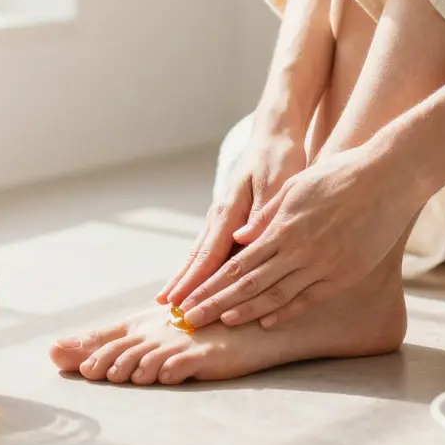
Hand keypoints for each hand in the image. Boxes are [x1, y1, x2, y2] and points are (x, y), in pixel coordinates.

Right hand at [158, 127, 307, 305]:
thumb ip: (262, 214)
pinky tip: (191, 277)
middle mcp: (221, 214)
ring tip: (169, 298)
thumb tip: (244, 239)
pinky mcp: (229, 217)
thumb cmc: (279, 158)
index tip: (181, 301)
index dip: (196, 280)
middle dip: (182, 283)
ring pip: (200, 252)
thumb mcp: (277, 182)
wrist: (273, 136)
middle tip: (166, 308)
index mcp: (231, 209)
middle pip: (198, 256)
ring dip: (185, 276)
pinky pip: (210, 246)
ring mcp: (222, 216)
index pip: (210, 253)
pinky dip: (198, 265)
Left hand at [178, 143, 423, 328]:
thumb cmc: (340, 175)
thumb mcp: (296, 186)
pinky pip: (310, 298)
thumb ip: (267, 215)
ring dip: (247, 312)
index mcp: (282, 227)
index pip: (236, 264)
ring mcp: (323, 264)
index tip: (189, 300)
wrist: (389, 178)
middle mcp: (298, 250)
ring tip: (222, 324)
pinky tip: (267, 323)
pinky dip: (286, 312)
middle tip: (192, 320)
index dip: (210, 285)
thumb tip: (238, 238)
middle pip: (248, 284)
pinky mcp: (345, 273)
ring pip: (276, 295)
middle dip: (217, 304)